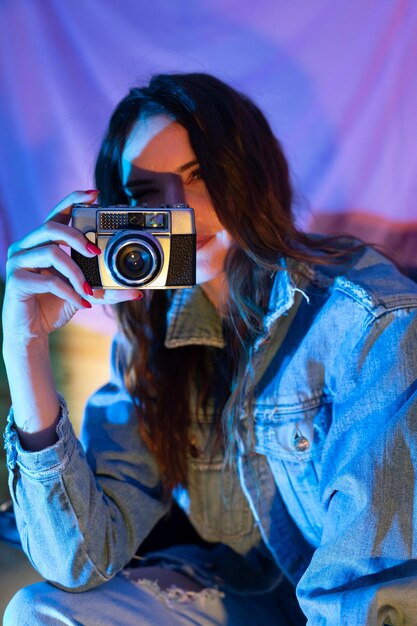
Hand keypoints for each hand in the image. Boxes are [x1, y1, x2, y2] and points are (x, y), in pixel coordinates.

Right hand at [2, 190, 141, 344]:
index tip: (94, 194)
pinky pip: (48, 280)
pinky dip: (70, 292)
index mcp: (43, 242)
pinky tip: (82, 303)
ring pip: (50, 252)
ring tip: (89, 291)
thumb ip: (106, 289)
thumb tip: (136, 292)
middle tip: (96, 252)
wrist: (32, 331)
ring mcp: (18, 261)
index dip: (73, 199)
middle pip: (51, 226)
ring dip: (76, 273)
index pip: (57, 213)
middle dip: (77, 237)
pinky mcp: (16, 280)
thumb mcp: (85, 294)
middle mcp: (27, 246)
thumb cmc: (55, 305)